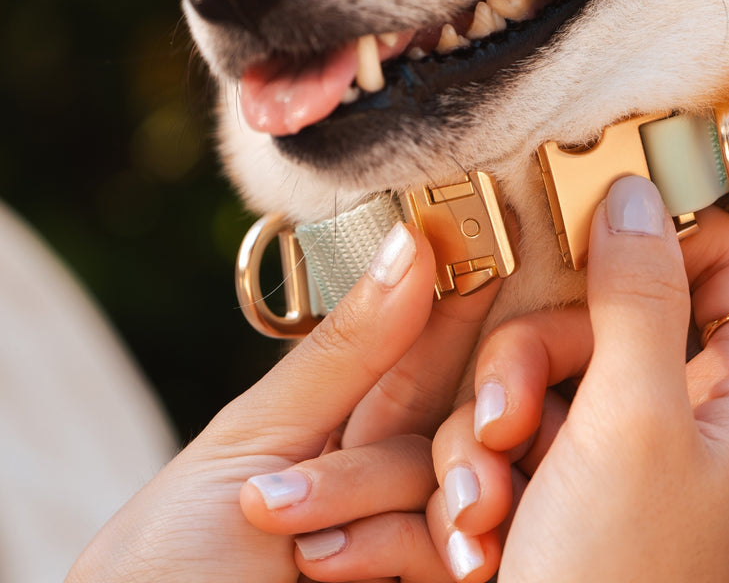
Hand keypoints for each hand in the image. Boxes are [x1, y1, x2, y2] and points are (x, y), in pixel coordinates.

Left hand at [67, 221, 493, 582]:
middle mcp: (382, 475)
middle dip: (470, 416)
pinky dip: (400, 550)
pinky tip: (333, 567)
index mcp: (338, 421)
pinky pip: (449, 552)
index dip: (459, 300)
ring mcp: (405, 538)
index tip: (499, 237)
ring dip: (399, 498)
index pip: (419, 347)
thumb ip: (345, 350)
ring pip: (456, 481)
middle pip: (459, 416)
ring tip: (318, 547)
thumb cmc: (170, 562)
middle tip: (488, 416)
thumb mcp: (249, 443)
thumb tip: (410, 240)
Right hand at [428, 176, 728, 582]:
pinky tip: (473, 533)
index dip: (668, 232)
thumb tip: (633, 190)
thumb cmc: (618, 579)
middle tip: (502, 422)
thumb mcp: (630, 423)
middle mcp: (682, 411)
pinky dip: (479, 468)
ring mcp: (617, 447)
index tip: (592, 228)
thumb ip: (637, 296)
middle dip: (528, 360)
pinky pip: (509, 425)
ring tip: (478, 507)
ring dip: (487, 428)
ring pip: (538, 367)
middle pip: (600, 313)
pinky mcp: (560, 479)